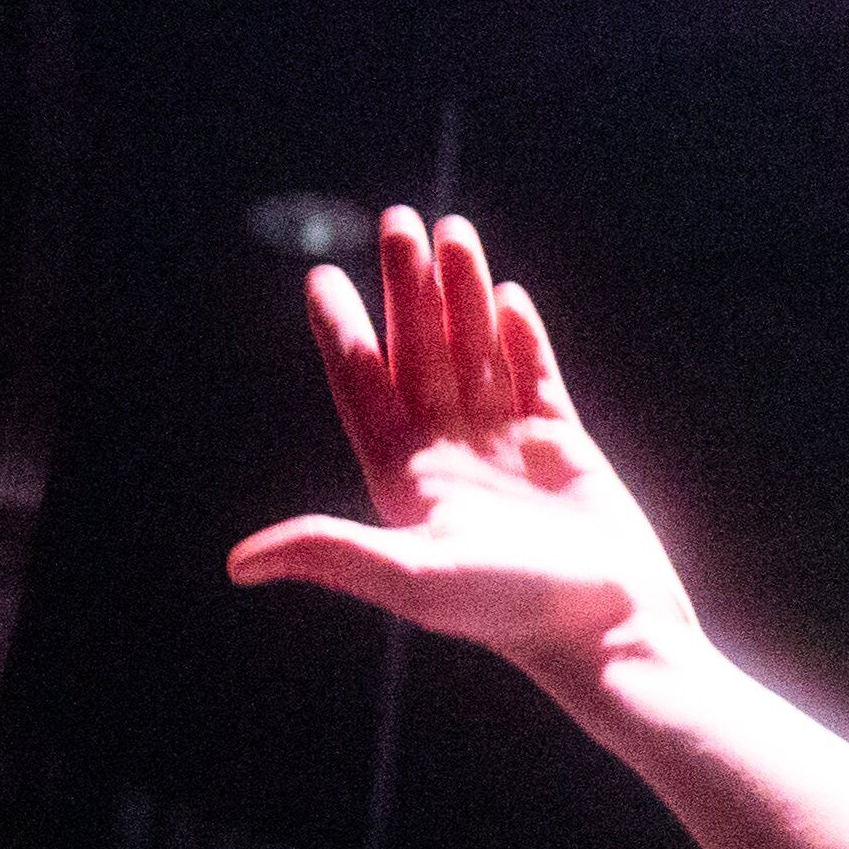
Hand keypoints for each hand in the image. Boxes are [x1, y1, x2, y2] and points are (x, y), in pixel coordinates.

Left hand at [229, 206, 694, 689]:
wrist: (608, 627)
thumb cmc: (510, 612)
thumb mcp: (412, 580)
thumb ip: (332, 553)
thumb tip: (240, 563)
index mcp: (404, 477)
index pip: (363, 386)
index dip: (342, 330)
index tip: (323, 277)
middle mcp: (447, 454)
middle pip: (418, 352)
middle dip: (408, 287)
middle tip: (397, 221)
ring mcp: (504, 446)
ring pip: (474, 351)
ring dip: (462, 295)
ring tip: (454, 231)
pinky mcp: (560, 446)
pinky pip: (534, 376)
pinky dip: (521, 336)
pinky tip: (508, 295)